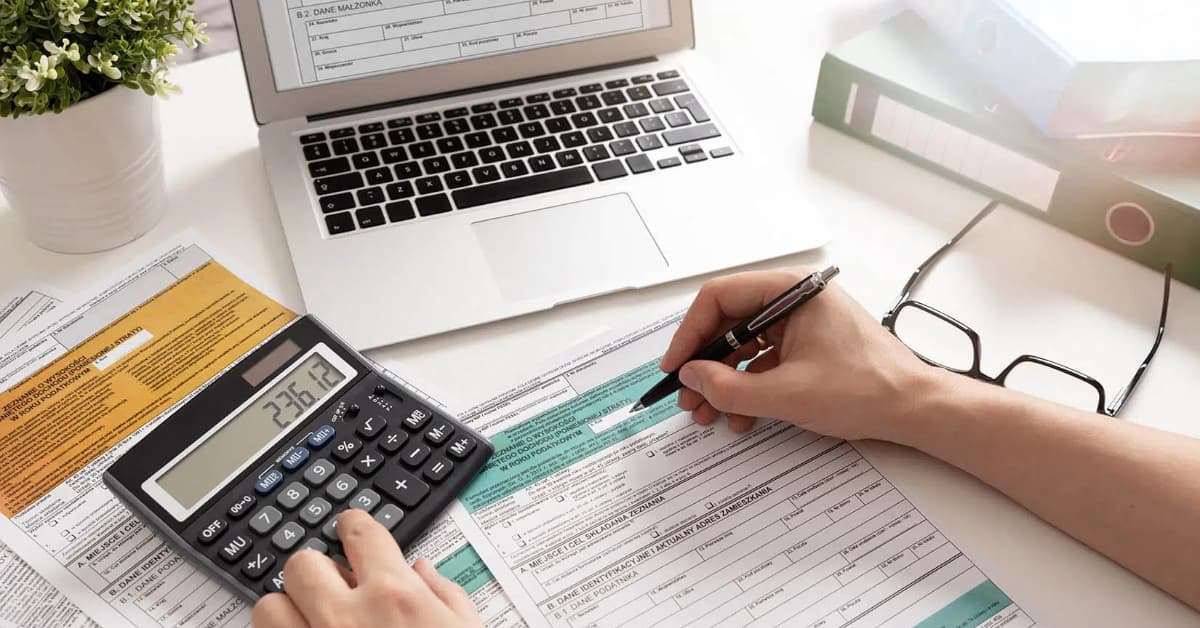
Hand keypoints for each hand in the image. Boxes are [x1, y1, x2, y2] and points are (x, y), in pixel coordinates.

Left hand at [252, 510, 482, 627]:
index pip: (359, 533)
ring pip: (268, 607)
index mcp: (394, 597)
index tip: (353, 533)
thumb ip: (445, 596)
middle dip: (317, 573)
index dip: (355, 528)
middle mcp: (344, 619)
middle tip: (334, 588)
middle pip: (301, 564)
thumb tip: (423, 572)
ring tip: (312, 625)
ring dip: (288, 611)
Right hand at [661, 269, 942, 441]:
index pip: (720, 297)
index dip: (689, 333)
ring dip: (724, 381)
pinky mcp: (808, 346)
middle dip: (705, 364)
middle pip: (729, 322)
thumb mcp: (786, 394)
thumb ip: (729, 387)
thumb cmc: (867, 389)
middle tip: (687, 396)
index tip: (676, 366)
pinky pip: (764, 361)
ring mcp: (802, 322)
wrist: (915, 409)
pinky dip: (748, 388)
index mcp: (792, 290)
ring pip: (744, 346)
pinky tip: (740, 417)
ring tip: (708, 414)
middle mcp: (794, 299)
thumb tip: (690, 378)